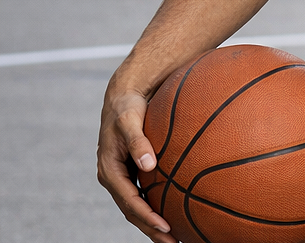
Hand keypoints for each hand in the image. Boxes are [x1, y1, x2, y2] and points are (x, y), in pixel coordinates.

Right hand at [97, 79, 175, 242]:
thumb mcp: (129, 121)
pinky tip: (175, 209)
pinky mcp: (132, 171)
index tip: (165, 227)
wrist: (122, 95)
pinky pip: (144, 193)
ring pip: (138, 206)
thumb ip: (137, 142)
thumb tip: (149, 165)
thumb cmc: (126, 107)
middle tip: (173, 242)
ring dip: (153, 223)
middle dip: (151, 229)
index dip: (147, 217)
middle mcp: (114, 178)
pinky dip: (156, 205)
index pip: (130, 202)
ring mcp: (122, 176)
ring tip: (175, 236)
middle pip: (133, 211)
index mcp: (109, 171)